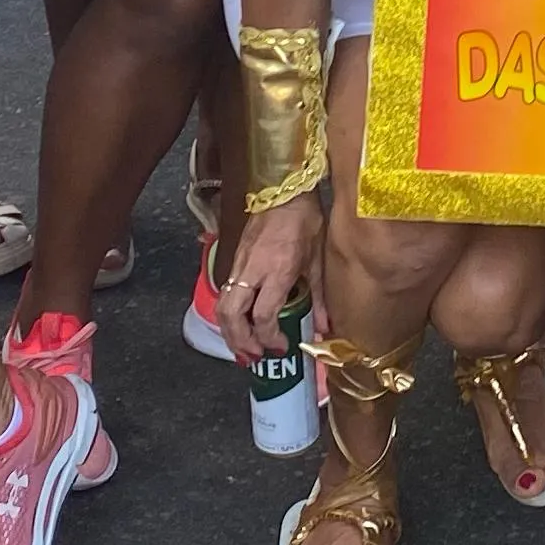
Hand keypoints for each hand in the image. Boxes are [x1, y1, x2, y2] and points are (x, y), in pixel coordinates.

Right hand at [216, 191, 322, 363]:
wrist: (285, 188)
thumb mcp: (318, 260)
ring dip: (230, 331)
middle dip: (240, 341)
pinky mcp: (234, 259)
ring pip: (222, 305)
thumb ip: (320, 297)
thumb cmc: (306, 220)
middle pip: (232, 315)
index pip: (263, 315)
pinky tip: (241, 323)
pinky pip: (225, 293)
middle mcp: (253, 270)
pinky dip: (229, 314)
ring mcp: (240, 264)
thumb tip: (323, 328)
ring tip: (245, 347)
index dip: (269, 337)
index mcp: (277, 271)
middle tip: (254, 357)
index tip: (281, 347)